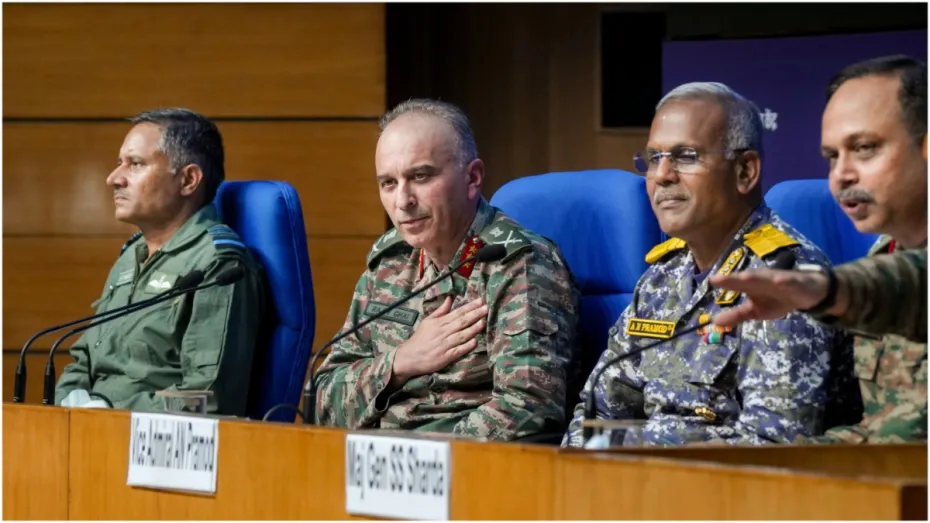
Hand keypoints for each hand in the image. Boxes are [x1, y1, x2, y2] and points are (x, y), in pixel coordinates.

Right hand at [391, 296, 487, 384]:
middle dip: (475, 314)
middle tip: (486, 308)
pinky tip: (475, 341)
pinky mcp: (445, 357)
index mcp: (439, 322)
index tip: (480, 301)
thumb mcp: (428, 321)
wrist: (409, 357)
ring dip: (474, 328)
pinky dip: (467, 345)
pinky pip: (458, 350)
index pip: (457, 313)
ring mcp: (444, 345)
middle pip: (461, 322)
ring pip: (462, 335)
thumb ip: (440, 310)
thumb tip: (450, 298)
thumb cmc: (420, 338)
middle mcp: (443, 332)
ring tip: (484, 322)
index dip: (469, 307)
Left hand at [709, 268, 828, 327]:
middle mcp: (762, 279)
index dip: (724, 282)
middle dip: (733, 279)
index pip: (735, 284)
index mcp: (751, 285)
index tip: (711, 281)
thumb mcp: (755, 311)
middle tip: (719, 279)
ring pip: (767, 278)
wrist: (807, 293)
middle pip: (747, 279)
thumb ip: (736, 315)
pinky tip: (779, 281)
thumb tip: (714, 322)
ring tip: (743, 277)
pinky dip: (785, 281)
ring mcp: (779, 279)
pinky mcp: (796, 282)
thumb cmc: (775, 299)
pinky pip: (790, 281)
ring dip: (756, 277)